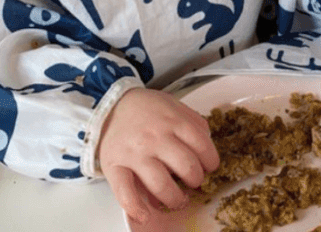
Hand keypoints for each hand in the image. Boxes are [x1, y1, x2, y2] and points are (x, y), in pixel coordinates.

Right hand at [98, 88, 218, 223]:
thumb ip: (193, 122)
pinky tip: (145, 215)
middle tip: (191, 180)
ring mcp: (135, 153)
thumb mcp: (173, 105)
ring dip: (175, 198)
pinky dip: (136, 207)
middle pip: (188, 168)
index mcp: (173, 120)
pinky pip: (126, 192)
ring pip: (162, 185)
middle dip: (196, 180)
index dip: (211, 162)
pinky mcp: (115, 165)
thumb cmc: (144, 109)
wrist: (109, 104)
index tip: (207, 166)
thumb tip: (207, 147)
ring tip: (176, 198)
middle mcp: (155, 137)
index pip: (203, 147)